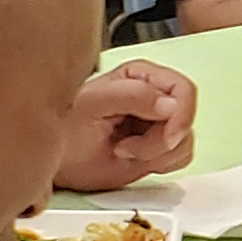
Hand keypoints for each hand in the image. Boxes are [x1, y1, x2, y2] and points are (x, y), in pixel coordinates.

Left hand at [53, 57, 196, 189]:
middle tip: (126, 148)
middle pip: (186, 119)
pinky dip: (160, 165)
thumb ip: (131, 95)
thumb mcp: (92, 105)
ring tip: (122, 151)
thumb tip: (170, 104)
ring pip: (185, 141)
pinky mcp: (158, 147)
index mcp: (140, 75)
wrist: (55, 160)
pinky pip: (180, 158)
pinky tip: (132, 159)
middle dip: (161, 142)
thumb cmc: (63, 128)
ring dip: (156, 155)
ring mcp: (157, 123)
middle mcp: (153, 96)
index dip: (181, 116)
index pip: (183, 89)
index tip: (168, 138)